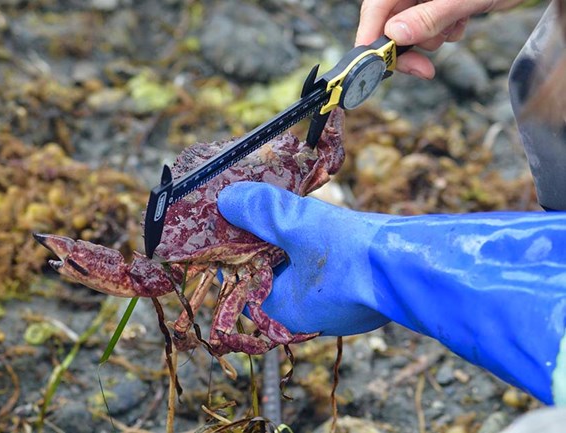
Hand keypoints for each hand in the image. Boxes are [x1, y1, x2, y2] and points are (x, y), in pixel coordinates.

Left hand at [217, 181, 392, 335]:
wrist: (418, 268)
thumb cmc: (351, 255)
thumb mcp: (296, 225)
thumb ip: (260, 212)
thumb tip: (227, 200)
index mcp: (284, 310)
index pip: (245, 284)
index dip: (238, 252)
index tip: (238, 224)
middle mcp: (310, 318)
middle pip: (275, 277)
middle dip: (271, 246)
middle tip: (270, 216)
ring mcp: (342, 311)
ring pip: (307, 275)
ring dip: (301, 248)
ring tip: (300, 219)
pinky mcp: (365, 299)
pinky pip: (333, 275)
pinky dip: (327, 254)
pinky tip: (334, 233)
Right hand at [356, 0, 526, 78]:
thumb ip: (428, 17)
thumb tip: (396, 36)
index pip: (375, 8)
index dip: (370, 37)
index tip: (373, 63)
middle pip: (390, 23)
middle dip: (405, 49)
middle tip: (422, 70)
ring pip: (410, 30)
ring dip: (430, 40)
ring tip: (453, 29)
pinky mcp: (439, 5)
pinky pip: (429, 28)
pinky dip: (443, 34)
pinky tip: (460, 23)